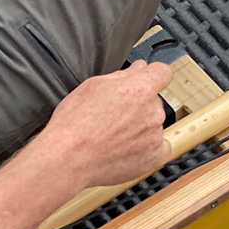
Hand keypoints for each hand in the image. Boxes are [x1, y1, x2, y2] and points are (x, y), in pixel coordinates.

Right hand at [32, 60, 173, 189]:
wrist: (67, 159)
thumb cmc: (74, 123)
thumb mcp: (93, 86)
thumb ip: (122, 75)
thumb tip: (138, 69)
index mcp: (141, 88)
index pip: (162, 72)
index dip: (151, 75)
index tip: (143, 81)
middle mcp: (153, 110)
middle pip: (154, 101)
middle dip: (139, 104)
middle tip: (115, 115)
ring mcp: (154, 134)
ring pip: (153, 124)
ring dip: (141, 127)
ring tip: (114, 137)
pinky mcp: (152, 157)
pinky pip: (160, 148)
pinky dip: (149, 148)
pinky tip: (130, 149)